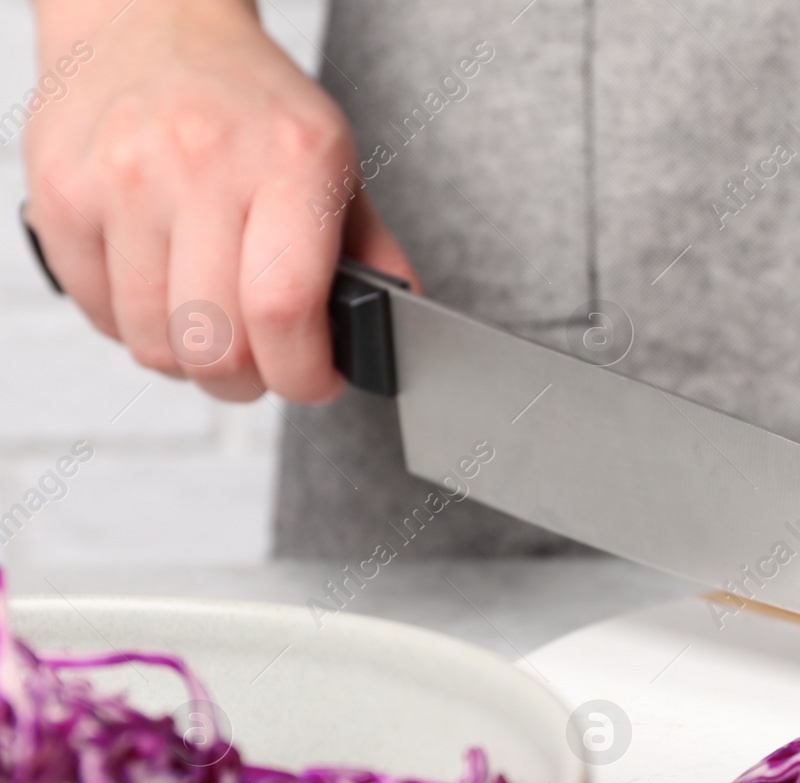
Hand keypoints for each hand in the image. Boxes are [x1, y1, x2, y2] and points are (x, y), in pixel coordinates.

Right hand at [24, 0, 416, 402]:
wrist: (150, 22)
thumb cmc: (249, 101)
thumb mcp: (335, 159)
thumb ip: (371, 252)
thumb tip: (395, 333)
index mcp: (290, 159)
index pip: (285, 307)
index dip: (303, 373)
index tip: (315, 380)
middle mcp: (200, 164)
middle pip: (216, 343)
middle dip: (250, 383)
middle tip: (263, 370)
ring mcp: (121, 180)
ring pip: (152, 342)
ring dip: (189, 364)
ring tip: (212, 334)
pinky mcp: (58, 197)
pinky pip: (98, 314)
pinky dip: (134, 329)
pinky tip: (162, 295)